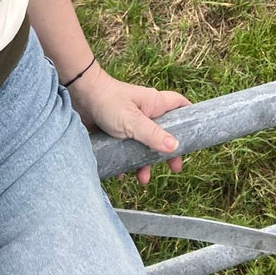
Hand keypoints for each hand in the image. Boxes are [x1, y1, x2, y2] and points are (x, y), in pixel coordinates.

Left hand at [66, 64, 190, 184]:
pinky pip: (127, 148)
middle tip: (173, 168)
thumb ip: (152, 135)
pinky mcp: (116, 130)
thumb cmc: (108, 102)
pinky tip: (122, 174)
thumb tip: (175, 147)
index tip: (196, 134)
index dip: (190, 117)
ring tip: (141, 179)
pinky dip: (126, 160)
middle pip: (164, 131)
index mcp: (154, 104)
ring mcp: (131, 121)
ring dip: (145, 161)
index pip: (180, 105)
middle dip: (168, 151)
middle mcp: (145, 111)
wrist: (80, 95)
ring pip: (145, 143)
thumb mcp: (132, 122)